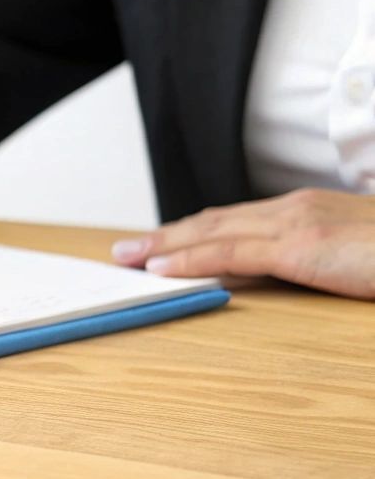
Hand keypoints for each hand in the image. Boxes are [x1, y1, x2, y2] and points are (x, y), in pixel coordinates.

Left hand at [112, 188, 374, 299]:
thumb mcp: (359, 252)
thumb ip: (328, 255)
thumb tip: (308, 269)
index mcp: (310, 209)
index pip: (238, 218)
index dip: (196, 230)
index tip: (163, 241)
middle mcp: (294, 208)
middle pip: (215, 221)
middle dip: (167, 235)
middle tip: (126, 249)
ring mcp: (295, 224)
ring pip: (211, 234)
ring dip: (164, 246)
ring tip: (128, 259)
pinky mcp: (299, 246)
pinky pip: (229, 255)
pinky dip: (188, 261)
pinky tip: (161, 270)